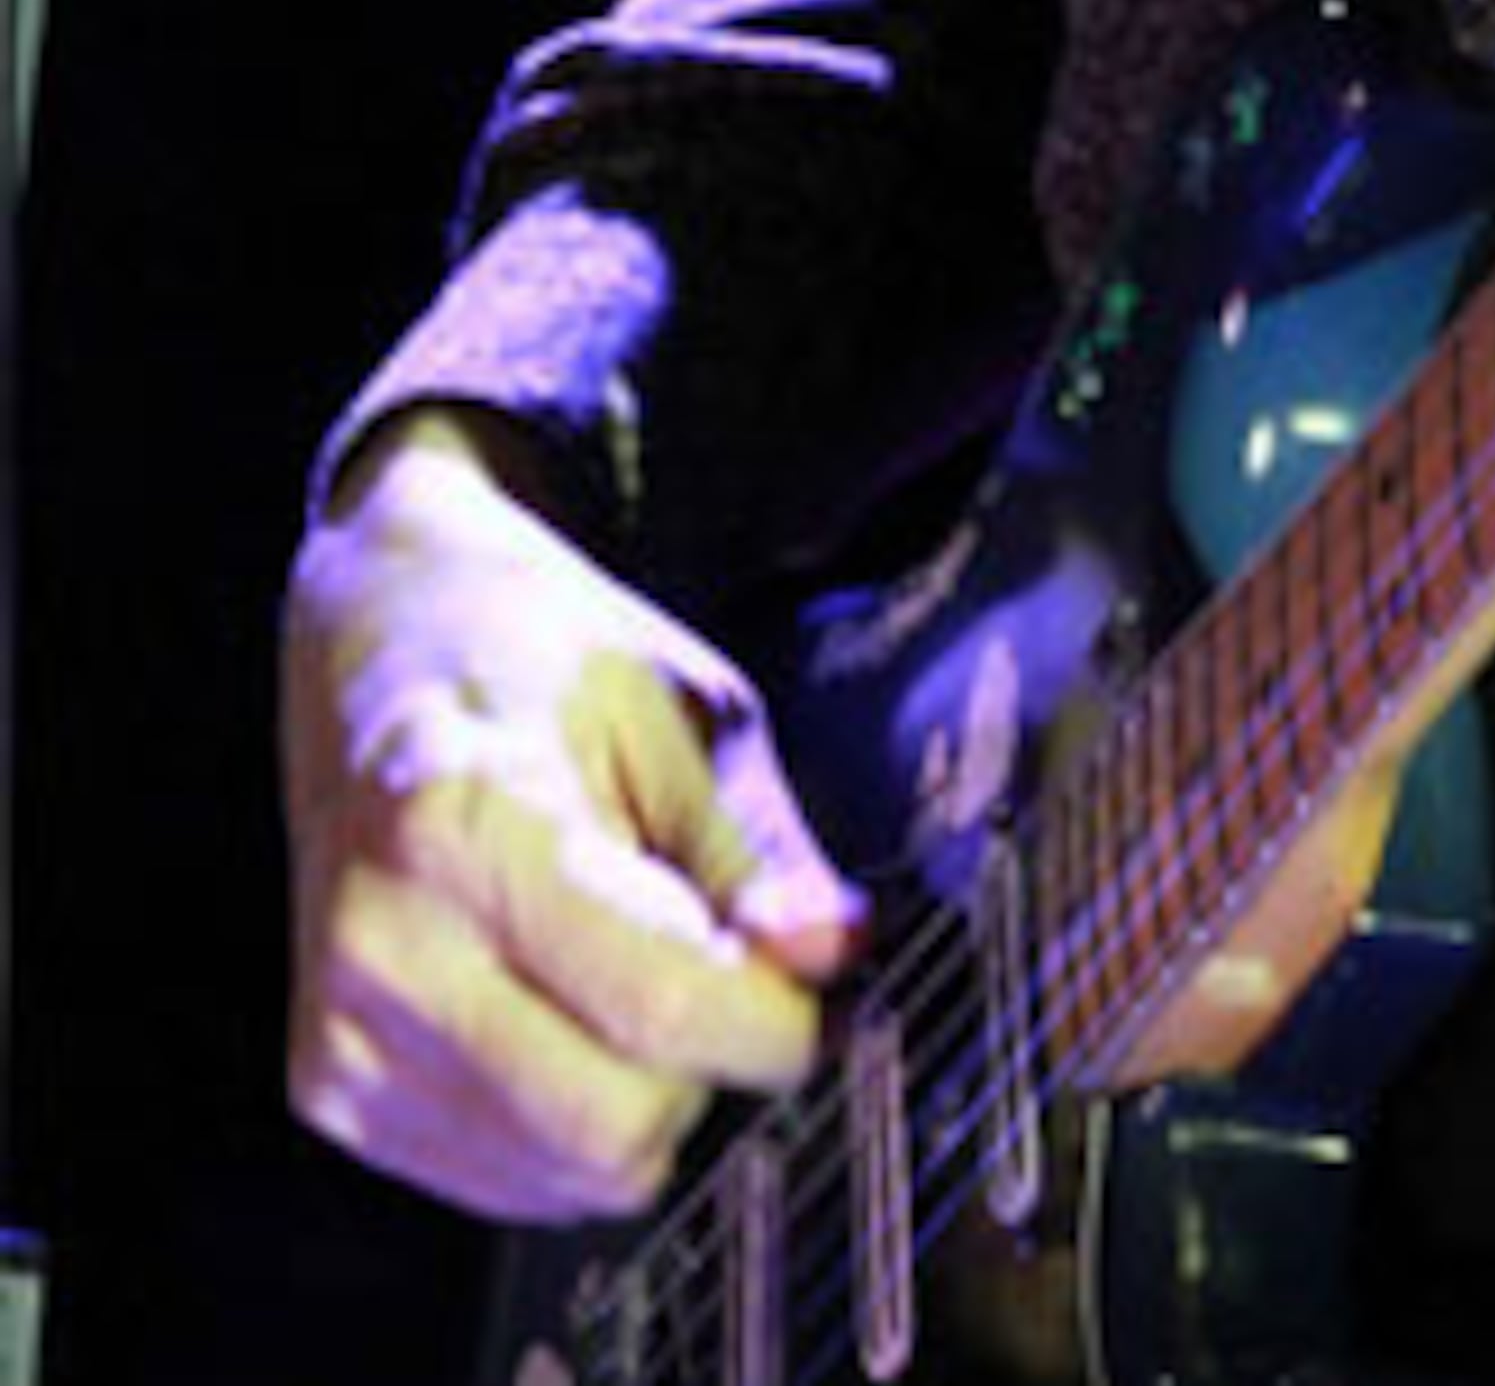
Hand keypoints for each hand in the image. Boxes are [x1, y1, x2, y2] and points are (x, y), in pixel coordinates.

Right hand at [283, 412, 860, 1223]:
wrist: (373, 645)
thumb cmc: (523, 651)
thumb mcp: (673, 703)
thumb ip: (753, 847)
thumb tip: (832, 952)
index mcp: (464, 820)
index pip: (656, 1001)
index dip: (776, 1023)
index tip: (827, 996)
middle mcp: (383, 942)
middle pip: (611, 1121)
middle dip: (713, 1070)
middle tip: (738, 983)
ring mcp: (344, 1030)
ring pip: (569, 1173)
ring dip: (648, 1101)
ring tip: (644, 978)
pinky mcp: (330, 1088)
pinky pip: (511, 1180)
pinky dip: (576, 1126)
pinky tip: (575, 1013)